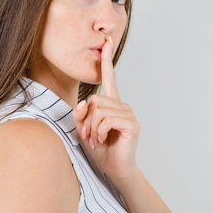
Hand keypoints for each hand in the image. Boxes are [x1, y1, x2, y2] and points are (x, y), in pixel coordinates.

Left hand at [72, 36, 139, 180]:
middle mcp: (122, 106)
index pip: (109, 78)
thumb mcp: (85, 131)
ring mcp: (129, 114)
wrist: (115, 170)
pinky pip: (107, 119)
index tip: (107, 42)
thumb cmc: (102, 151)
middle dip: (86, 120)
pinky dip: (99, 131)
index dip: (107, 60)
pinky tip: (103, 140)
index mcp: (112, 104)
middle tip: (89, 135)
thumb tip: (82, 103)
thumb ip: (80, 115)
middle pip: (94, 99)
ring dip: (92, 128)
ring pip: (99, 110)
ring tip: (95, 140)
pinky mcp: (132, 124)